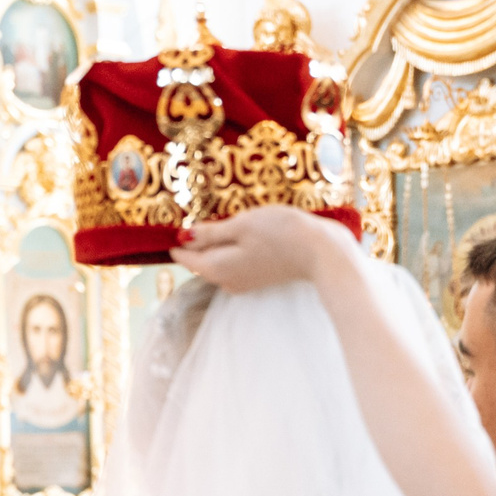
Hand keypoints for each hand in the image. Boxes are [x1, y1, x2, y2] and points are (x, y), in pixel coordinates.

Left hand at [171, 206, 356, 293]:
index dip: (178, 237)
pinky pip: (234, 261)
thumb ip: (210, 233)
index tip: (175, 219)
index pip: (183, 256)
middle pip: (200, 259)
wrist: (321, 253)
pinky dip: (233, 247)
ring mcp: (243, 282)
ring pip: (218, 260)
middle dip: (196, 240)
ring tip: (222, 219)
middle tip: (198, 213)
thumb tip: (183, 237)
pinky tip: (242, 232)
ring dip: (216, 242)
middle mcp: (226, 281)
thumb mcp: (240, 225)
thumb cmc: (280, 234)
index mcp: (215, 268)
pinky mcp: (258, 277)